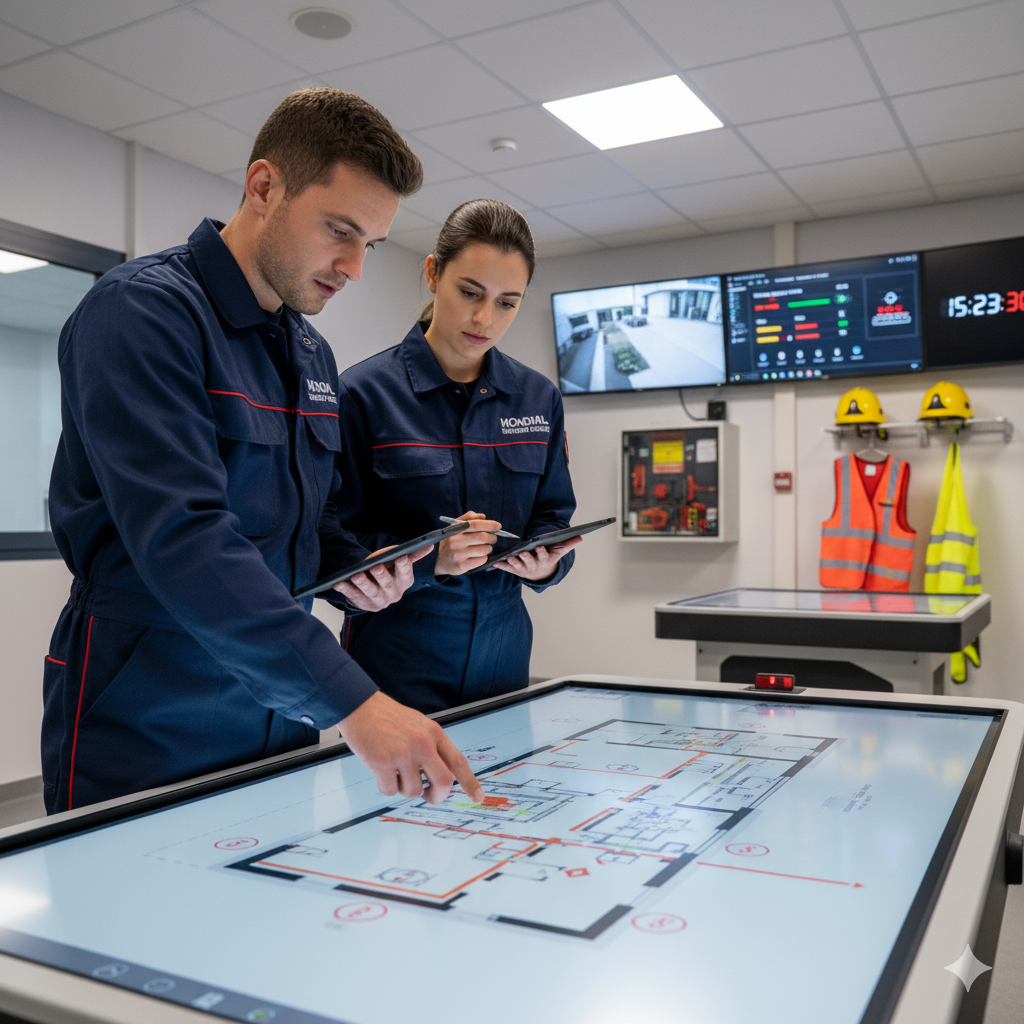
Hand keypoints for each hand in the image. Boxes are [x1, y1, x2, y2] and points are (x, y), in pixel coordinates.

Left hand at [333, 544, 430, 610]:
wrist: (377, 590)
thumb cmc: (390, 571)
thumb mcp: (400, 563)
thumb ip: (413, 554)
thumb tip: (430, 545)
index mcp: (405, 581)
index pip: (406, 574)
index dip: (404, 566)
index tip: (401, 557)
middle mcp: (394, 594)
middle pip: (387, 584)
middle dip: (381, 575)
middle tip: (375, 567)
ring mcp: (379, 601)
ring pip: (370, 592)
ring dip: (363, 583)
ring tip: (355, 575)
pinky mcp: (365, 605)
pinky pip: (354, 597)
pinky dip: (346, 590)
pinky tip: (339, 583)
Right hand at [338, 692, 484, 805]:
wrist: (359, 705)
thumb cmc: (387, 716)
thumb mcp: (418, 725)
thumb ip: (432, 746)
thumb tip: (440, 776)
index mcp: (434, 733)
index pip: (458, 761)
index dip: (470, 782)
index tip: (477, 797)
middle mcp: (423, 743)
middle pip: (443, 783)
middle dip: (436, 796)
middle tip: (428, 795)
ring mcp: (403, 753)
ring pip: (413, 791)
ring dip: (404, 789)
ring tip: (395, 772)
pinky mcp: (382, 762)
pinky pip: (390, 790)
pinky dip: (386, 786)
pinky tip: (380, 770)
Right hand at [435, 511, 500, 575]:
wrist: (439, 561)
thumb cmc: (451, 541)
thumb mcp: (455, 528)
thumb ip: (468, 518)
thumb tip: (483, 516)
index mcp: (454, 530)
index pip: (474, 524)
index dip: (489, 524)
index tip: (498, 526)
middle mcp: (455, 542)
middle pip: (482, 537)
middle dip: (492, 537)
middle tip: (493, 538)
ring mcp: (458, 555)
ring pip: (484, 549)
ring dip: (488, 548)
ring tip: (485, 548)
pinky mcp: (462, 566)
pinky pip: (481, 560)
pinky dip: (484, 557)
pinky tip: (479, 556)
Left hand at [493, 535, 581, 580]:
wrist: (542, 574)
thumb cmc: (550, 558)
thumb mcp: (559, 552)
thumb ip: (568, 544)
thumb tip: (580, 536)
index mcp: (544, 560)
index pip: (543, 556)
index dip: (541, 552)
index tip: (539, 547)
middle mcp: (534, 566)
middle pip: (530, 562)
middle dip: (526, 558)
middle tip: (522, 553)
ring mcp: (524, 569)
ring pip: (518, 566)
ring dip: (513, 562)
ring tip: (509, 557)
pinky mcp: (516, 570)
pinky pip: (508, 568)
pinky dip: (502, 566)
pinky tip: (496, 562)